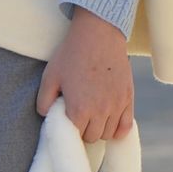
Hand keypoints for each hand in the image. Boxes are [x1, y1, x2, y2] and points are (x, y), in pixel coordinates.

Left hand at [38, 9, 134, 144]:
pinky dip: (119, 129)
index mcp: (79, 109)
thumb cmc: (71, 54)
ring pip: (109, 133)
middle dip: (84, 130)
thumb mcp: (50, 76)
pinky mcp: (128, 98)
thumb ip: (43, 101)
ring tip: (93, 116)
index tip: (67, 121)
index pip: (75, 136)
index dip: (70, 130)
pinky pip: (126, 126)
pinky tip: (111, 122)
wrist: (98, 34)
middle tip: (79, 116)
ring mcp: (117, 106)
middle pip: (93, 137)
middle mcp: (100, 112)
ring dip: (100, 129)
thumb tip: (46, 116)